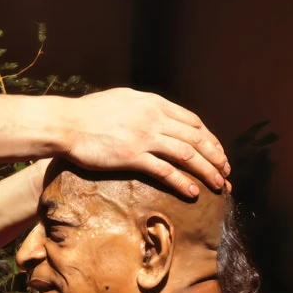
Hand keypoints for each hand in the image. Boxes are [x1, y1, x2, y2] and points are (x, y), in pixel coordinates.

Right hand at [65, 88, 229, 197]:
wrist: (67, 124)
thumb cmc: (89, 114)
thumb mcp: (123, 100)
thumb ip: (143, 108)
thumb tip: (156, 116)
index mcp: (153, 104)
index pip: (192, 121)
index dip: (209, 138)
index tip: (218, 152)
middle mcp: (154, 118)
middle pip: (195, 138)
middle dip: (215, 157)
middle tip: (226, 173)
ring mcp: (144, 137)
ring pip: (186, 154)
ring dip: (207, 171)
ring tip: (218, 185)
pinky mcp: (132, 157)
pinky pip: (165, 170)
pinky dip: (183, 182)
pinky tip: (193, 192)